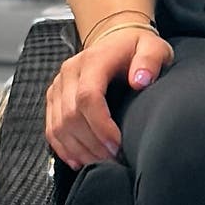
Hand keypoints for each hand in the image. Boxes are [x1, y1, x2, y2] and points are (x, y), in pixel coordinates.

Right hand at [45, 25, 171, 167]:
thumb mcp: (153, 47)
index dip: (100, 126)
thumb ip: (150, 60)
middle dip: (91, 144)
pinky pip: (51, 128)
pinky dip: (63, 148)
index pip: (87, 97)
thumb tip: (140, 81)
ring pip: (58, 126)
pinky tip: (79, 161)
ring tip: (100, 163)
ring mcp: (58, 86)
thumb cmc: (136, 48)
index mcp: (93, 60)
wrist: (115, 40)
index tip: (117, 146)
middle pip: (70, 116)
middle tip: (113, 160)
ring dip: (78, 150)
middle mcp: (70, 72)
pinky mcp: (54, 98)